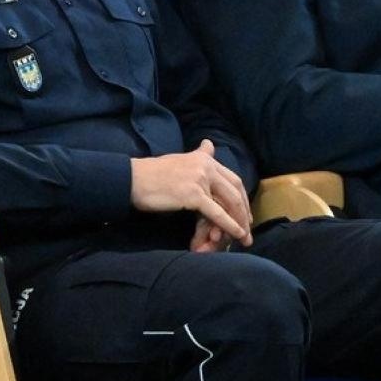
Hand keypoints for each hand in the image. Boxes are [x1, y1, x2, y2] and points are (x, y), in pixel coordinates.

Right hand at [130, 140, 252, 246]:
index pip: (232, 178)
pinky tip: (237, 233)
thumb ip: (198, 156)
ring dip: (240, 221)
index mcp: (204, 159)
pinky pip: (217, 212)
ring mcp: (200, 179)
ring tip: (244, 237)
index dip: (241, 195)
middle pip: (235, 189)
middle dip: (244, 210)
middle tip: (248, 226)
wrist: (132, 179)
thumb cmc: (153, 174)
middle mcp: (206, 166)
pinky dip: (230, 224)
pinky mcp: (193, 194)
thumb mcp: (180, 160)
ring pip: (229, 201)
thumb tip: (209, 144)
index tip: (245, 210)